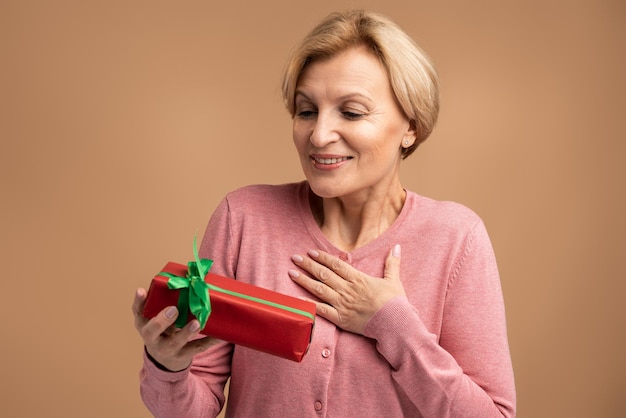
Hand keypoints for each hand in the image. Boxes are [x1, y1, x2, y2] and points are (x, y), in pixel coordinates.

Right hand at [132, 288, 216, 371]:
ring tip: (196, 323)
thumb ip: (166, 299)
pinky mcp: (182, 356)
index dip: (139, 301)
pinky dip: (208, 341)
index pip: (138, 311)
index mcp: (144, 322)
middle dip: (162, 321)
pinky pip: (196, 348)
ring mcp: (166, 349)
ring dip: (186, 332)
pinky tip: (218, 336)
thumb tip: (190, 275)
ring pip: (175, 342)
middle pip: (152, 331)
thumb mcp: (158, 315)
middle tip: (174, 309)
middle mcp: (152, 337)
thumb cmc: (163, 327)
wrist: (165, 358)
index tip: (142, 290)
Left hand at [288, 244, 404, 334]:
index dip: (322, 257)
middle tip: (295, 258)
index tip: (311, 252)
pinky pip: (321, 310)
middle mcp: (347, 289)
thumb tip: (397, 247)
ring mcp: (342, 304)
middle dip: (308, 265)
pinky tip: (297, 299)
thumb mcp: (394, 280)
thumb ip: (392, 263)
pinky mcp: (340, 319)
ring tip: (292, 273)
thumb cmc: (395, 303)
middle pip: (324, 274)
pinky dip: (308, 304)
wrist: (395, 324)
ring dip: (304, 280)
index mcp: (358, 279)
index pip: (336, 264)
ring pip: (319, 289)